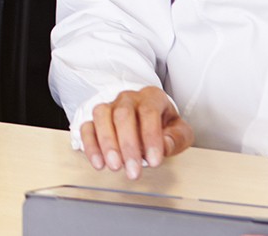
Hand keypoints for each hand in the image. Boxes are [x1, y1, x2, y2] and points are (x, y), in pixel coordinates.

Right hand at [78, 86, 192, 180]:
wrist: (150, 120)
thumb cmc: (164, 126)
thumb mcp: (180, 132)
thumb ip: (176, 138)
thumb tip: (166, 145)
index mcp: (151, 97)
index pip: (149, 112)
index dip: (150, 137)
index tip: (154, 161)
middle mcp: (128, 98)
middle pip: (123, 115)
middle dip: (127, 145)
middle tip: (133, 170)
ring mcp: (110, 107)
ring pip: (102, 116)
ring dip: (107, 143)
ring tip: (115, 166)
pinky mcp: (95, 119)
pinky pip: (87, 128)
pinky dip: (90, 146)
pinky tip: (99, 163)